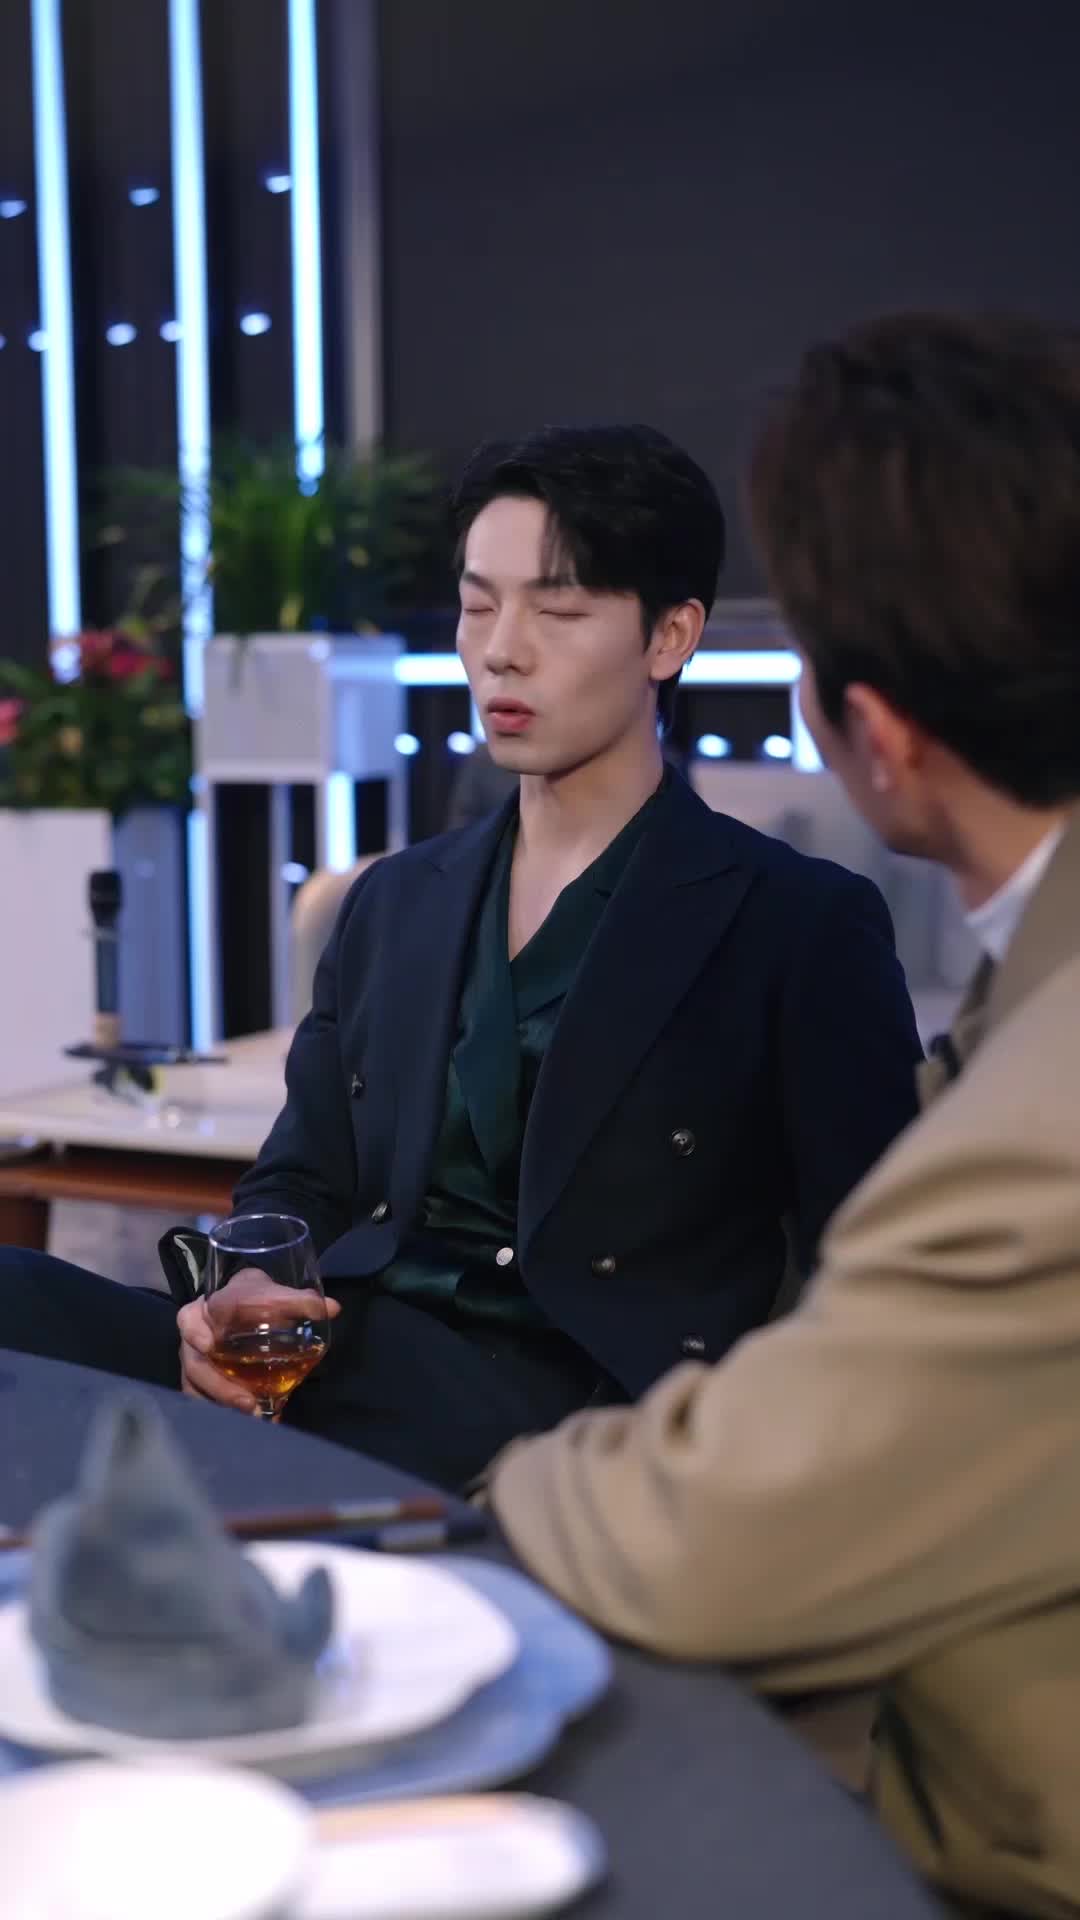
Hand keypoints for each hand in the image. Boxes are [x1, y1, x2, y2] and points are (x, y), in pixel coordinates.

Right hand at [178, 1272, 341, 1412]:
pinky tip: (258, 1421)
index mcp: (202, 1312)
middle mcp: (193, 1342)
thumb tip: (332, 1308)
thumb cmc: (254, 1299)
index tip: (209, 1345)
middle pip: (195, 1366)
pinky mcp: (205, 1386)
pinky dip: (229, 1414)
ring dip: (223, 1406)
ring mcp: (197, 1366)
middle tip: (247, 1403)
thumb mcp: (272, 1293)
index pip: (188, 1320)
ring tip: (253, 1417)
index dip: (195, 1333)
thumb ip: (298, 1300)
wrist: (246, 1307)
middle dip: (218, 1387)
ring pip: (198, 1390)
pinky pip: (209, 1402)